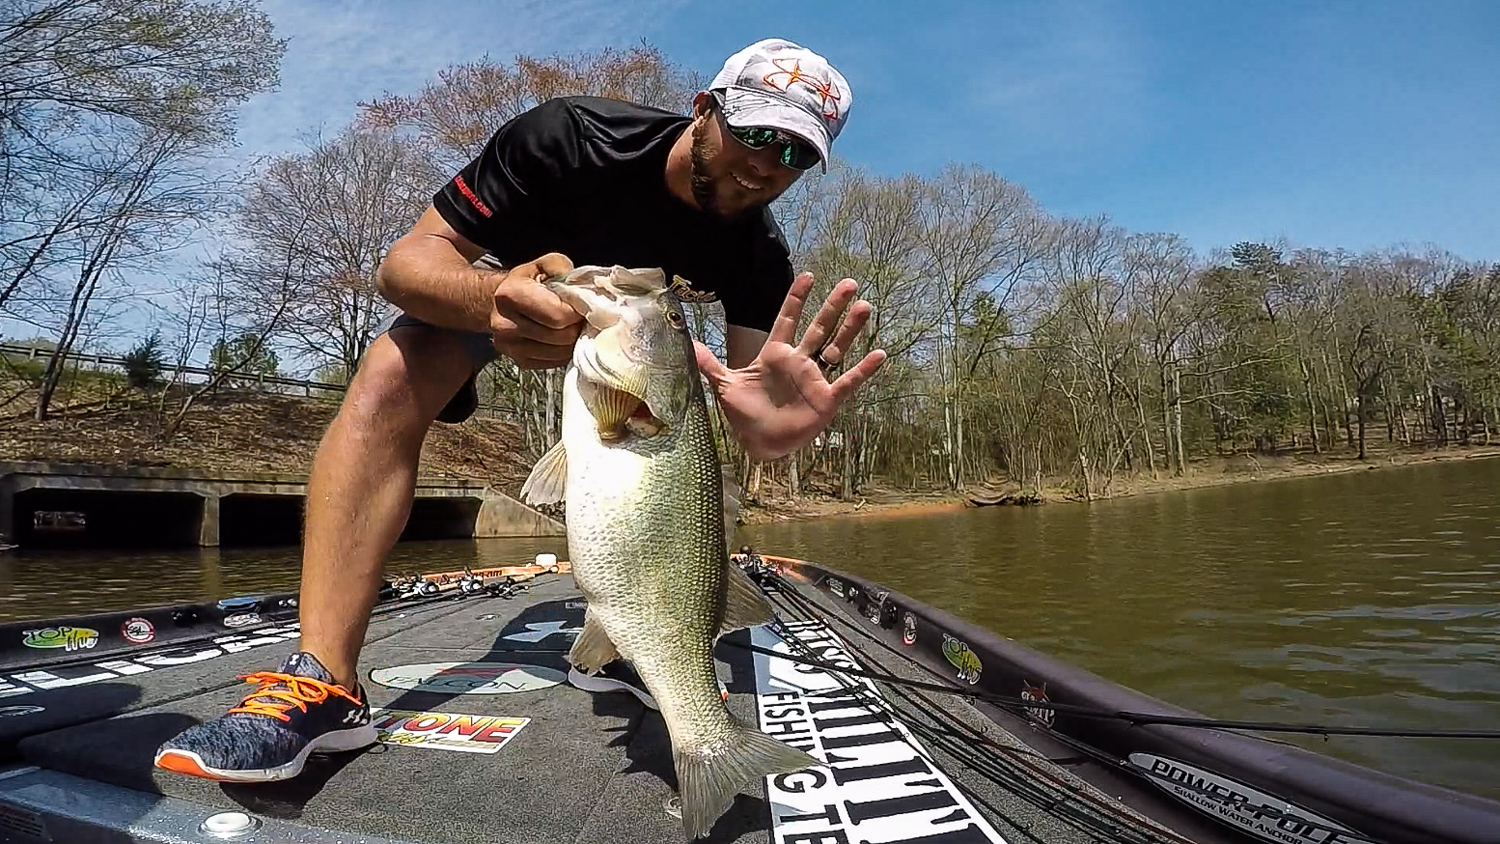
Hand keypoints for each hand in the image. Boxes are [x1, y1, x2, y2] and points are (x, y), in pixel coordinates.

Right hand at [490, 252, 580, 368]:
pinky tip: (563, 338)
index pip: (558, 315)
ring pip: (560, 352)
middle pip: (561, 336)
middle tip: (581, 317)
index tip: (582, 305)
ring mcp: (510, 347)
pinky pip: (555, 362)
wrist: (497, 303)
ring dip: (573, 341)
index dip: (578, 311)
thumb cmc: (527, 281)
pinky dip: (564, 352)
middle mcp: (505, 324)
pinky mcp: (519, 362)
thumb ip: (561, 267)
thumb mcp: (543, 264)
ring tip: (572, 326)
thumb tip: (579, 286)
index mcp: (510, 295)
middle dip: (577, 326)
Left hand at [694, 272, 886, 461]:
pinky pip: (848, 381)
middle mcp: (799, 362)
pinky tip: (879, 354)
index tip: (808, 275)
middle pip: (818, 327)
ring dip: (850, 329)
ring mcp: (814, 379)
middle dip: (832, 306)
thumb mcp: (724, 386)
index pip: (787, 320)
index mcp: (775, 355)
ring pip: (835, 348)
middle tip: (848, 283)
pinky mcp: (826, 399)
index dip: (796, 298)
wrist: (759, 444)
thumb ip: (709, 363)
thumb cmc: (744, 414)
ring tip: (864, 307)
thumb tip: (687, 344)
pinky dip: (863, 369)